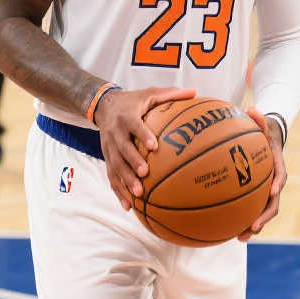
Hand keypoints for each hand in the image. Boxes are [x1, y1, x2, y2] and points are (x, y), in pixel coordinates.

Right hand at [94, 86, 196, 210]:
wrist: (104, 106)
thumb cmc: (133, 101)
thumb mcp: (149, 94)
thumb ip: (170, 94)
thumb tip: (194, 92)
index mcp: (127, 117)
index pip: (134, 125)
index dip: (142, 134)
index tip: (153, 146)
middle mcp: (116, 133)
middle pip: (123, 149)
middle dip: (132, 161)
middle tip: (145, 173)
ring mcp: (109, 148)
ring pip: (115, 166)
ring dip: (125, 180)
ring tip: (138, 194)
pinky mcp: (107, 159)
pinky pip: (111, 177)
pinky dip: (118, 192)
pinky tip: (128, 206)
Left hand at [238, 108, 285, 240]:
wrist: (270, 140)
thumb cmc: (263, 131)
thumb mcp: (263, 123)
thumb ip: (258, 118)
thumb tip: (251, 108)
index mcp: (277, 167)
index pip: (280, 177)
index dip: (276, 185)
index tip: (272, 192)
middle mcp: (274, 184)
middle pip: (272, 204)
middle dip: (263, 218)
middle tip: (253, 228)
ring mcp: (266, 192)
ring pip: (262, 212)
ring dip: (253, 226)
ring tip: (239, 238)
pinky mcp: (256, 196)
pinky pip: (250, 209)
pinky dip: (241, 220)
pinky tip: (226, 230)